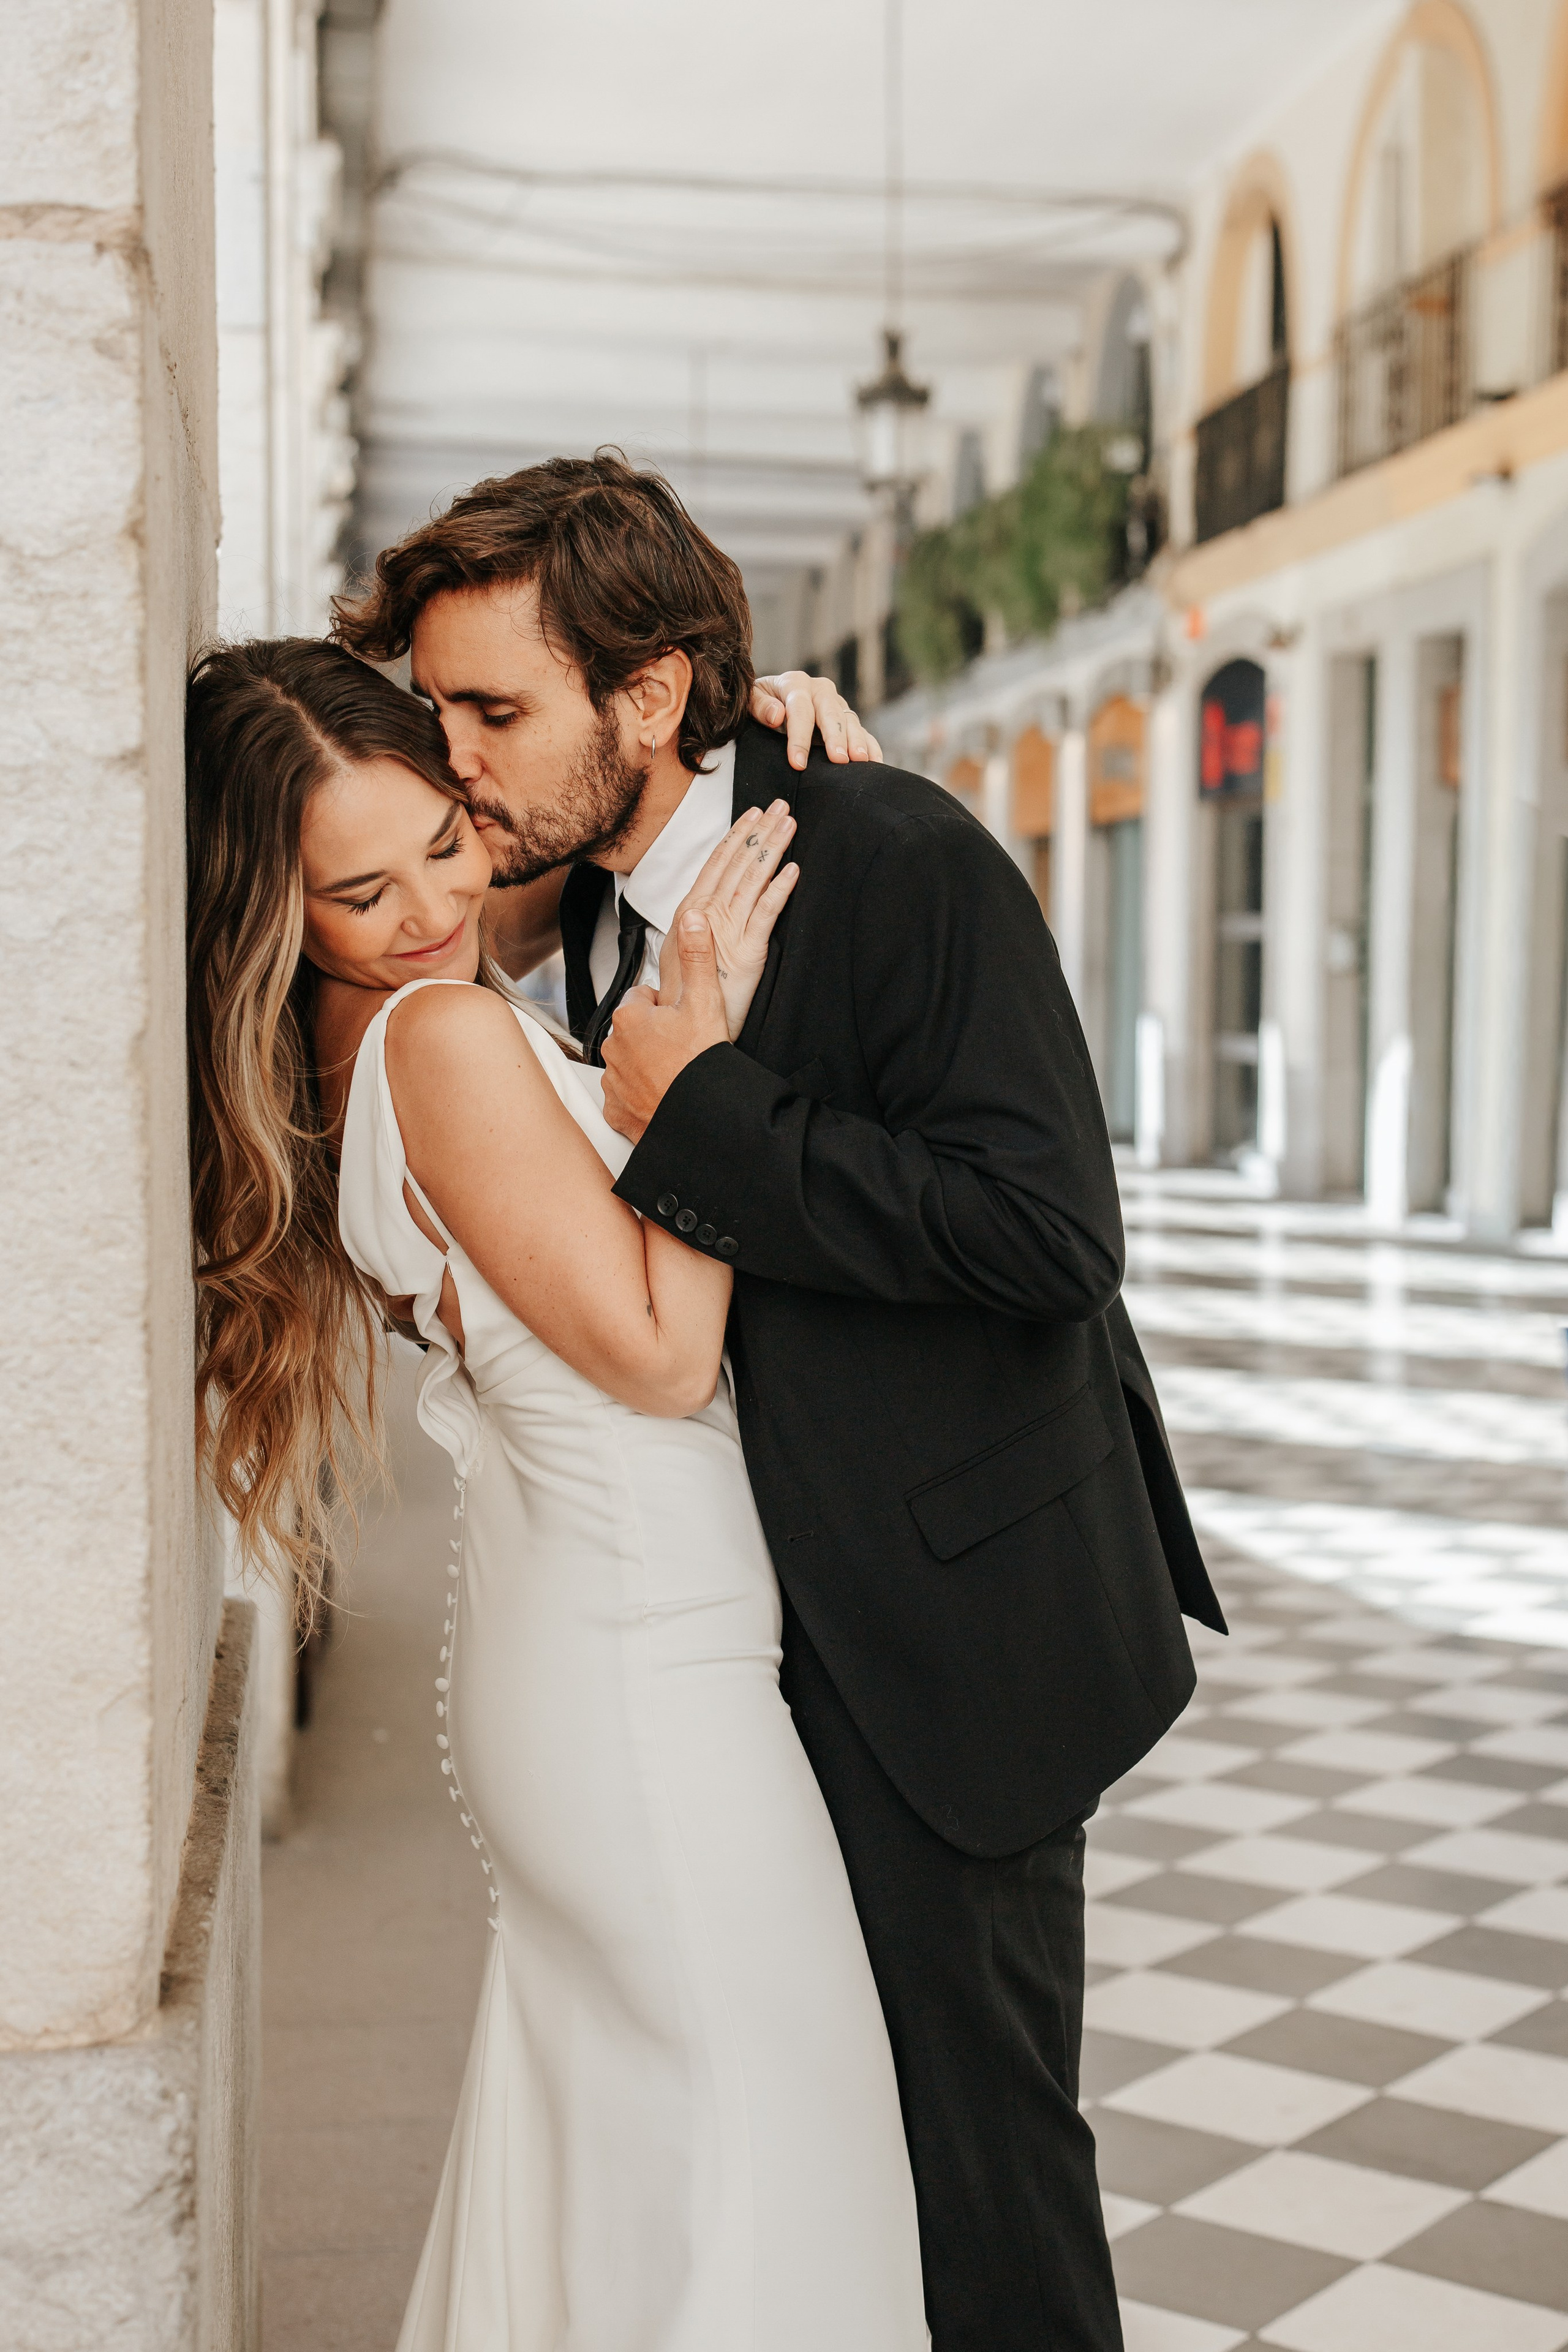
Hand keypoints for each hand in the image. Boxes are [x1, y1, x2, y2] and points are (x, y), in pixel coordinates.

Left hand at [602, 912, 729, 1143]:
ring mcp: (612, 1081)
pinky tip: (663, 1096)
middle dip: (654, 1035)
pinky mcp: (615, 1111)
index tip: (682, 1021)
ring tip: (675, 1074)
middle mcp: (613, 1048)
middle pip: (634, 1030)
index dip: (666, 1007)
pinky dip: (640, 1096)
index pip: (642, 997)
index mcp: (629, 1016)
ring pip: (629, 1062)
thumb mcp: (706, 1001)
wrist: (701, 1117)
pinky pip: (624, 1097)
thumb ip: (697, 957)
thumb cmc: (702, 1062)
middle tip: (683, 1048)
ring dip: (646, 1065)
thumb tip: (692, 918)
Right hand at [656, 800, 797, 1039]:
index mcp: (692, 912)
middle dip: (759, 832)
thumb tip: (702, 906)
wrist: (686, 1029)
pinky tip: (793, 869)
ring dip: (772, 849)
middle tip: (779, 807)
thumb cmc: (688, 993)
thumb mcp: (685, 952)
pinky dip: (780, 889)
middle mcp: (708, 916)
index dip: (737, 837)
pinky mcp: (749, 951)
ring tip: (788, 825)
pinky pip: (766, 913)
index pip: (717, 864)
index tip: (753, 814)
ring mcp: (728, 931)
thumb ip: (696, 925)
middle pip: (737, 864)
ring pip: (753, 880)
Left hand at [748, 671, 883, 769]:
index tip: (798, 763)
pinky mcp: (847, 719)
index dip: (799, 738)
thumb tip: (777, 715)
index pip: (800, 710)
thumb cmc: (759, 705)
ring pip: (850, 721)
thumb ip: (759, 706)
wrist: (771, 701)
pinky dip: (869, 745)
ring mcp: (836, 704)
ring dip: (856, 741)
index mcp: (795, 683)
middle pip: (830, 713)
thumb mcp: (749, 702)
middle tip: (839, 760)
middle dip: (835, 737)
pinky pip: (862, 731)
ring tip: (860, 760)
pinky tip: (874, 761)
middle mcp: (820, 690)